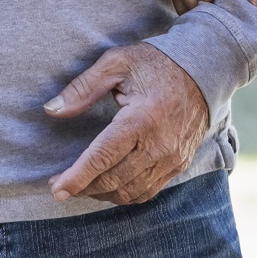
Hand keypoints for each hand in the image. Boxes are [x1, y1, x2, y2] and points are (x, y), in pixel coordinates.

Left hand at [44, 44, 210, 205]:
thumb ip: (82, 88)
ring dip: (102, 194)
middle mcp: (159, 144)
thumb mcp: (117, 63)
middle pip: (114, 179)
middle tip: (59, 186)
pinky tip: (108, 187)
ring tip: (81, 186)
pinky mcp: (179, 164)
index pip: (103, 157)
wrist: (205, 70)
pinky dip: (125, 194)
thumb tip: (52, 110)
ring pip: (131, 191)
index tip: (56, 189)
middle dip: (83, 188)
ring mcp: (172, 158)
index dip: (77, 177)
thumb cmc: (157, 63)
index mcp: (141, 118)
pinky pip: (148, 191)